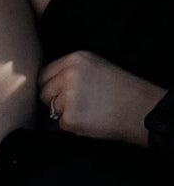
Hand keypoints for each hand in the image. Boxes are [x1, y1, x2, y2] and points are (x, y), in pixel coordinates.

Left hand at [38, 50, 162, 145]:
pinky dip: (72, 125)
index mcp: (75, 59)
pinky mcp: (70, 117)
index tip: (58, 93)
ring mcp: (68, 97)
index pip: (44, 74)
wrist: (141, 108)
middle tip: (78, 103)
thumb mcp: (95, 67)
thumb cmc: (120, 89)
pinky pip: (60, 124)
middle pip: (44, 92)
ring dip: (65, 114)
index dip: (49, 86)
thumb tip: (44, 84)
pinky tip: (91, 119)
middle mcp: (69, 75)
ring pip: (51, 110)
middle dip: (54, 101)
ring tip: (89, 110)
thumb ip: (70, 71)